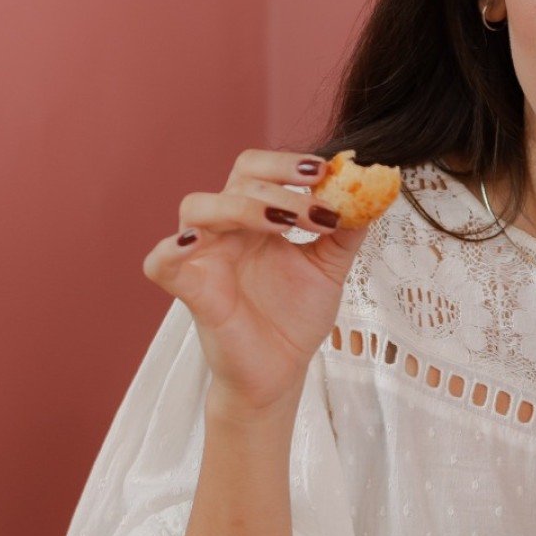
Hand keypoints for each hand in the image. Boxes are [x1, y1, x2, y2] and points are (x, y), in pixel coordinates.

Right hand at [142, 150, 368, 413]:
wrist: (281, 372)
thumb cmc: (295, 317)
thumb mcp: (330, 268)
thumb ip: (348, 230)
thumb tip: (375, 191)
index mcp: (256, 217)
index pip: (260, 169)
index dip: (288, 164)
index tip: (326, 172)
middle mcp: (226, 229)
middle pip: (237, 179)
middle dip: (280, 188)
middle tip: (317, 210)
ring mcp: (204, 257)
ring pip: (198, 206)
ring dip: (242, 206)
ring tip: (284, 225)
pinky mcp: (189, 290)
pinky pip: (160, 262)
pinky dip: (171, 248)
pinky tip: (195, 242)